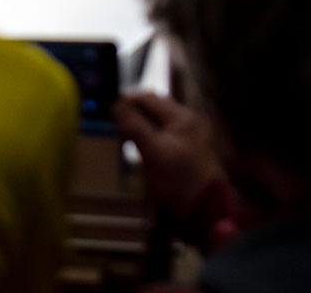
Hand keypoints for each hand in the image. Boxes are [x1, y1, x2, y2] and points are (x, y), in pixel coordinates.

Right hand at [114, 92, 219, 218]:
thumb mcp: (155, 152)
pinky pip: (160, 133)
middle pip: (152, 107)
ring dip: (137, 122)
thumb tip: (116, 104)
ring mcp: (187, 134)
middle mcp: (187, 120)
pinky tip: (134, 143)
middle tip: (109, 120)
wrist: (204, 211)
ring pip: (155, 120)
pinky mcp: (183, 148)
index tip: (105, 109)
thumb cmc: (180, 181)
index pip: (148, 98)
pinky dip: (145, 134)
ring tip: (118, 131)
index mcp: (182, 116)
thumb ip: (135, 126)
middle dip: (131, 111)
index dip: (125, 101)